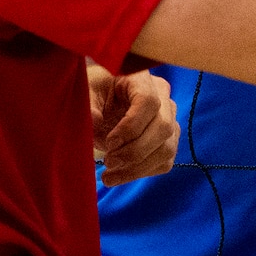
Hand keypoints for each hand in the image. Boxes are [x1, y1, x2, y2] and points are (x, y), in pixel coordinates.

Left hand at [90, 67, 179, 184]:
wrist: (101, 101)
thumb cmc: (94, 92)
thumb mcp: (86, 93)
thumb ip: (88, 107)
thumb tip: (97, 122)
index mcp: (142, 80)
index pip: (149, 102)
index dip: (131, 126)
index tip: (109, 142)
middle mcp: (163, 97)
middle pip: (164, 127)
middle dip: (135, 151)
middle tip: (108, 161)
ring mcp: (169, 119)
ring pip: (167, 148)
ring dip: (138, 167)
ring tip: (110, 175)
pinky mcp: (168, 139)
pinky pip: (164, 161)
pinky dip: (143, 172)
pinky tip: (120, 174)